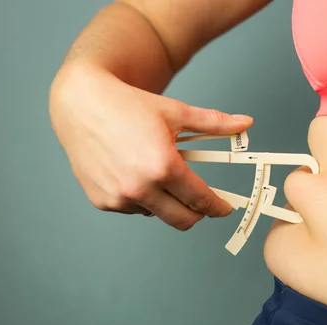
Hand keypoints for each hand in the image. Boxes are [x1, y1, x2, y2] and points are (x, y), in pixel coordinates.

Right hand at [49, 63, 252, 229]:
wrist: (80, 103)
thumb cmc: (127, 105)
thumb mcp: (176, 112)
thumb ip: (214, 122)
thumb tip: (246, 123)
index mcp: (163, 166)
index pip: (201, 200)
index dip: (218, 207)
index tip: (225, 208)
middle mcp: (140, 188)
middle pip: (183, 220)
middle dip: (198, 213)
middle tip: (202, 201)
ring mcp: (119, 198)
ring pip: (157, 213)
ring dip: (166, 201)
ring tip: (159, 173)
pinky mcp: (102, 201)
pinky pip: (133, 208)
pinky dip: (142, 198)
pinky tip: (135, 174)